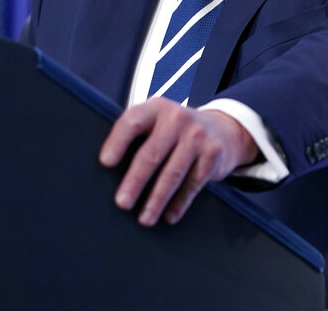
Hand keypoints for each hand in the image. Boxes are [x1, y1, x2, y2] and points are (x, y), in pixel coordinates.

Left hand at [98, 98, 258, 225]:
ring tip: (144, 218)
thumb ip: (137, 136)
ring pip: (173, 173)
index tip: (105, 163)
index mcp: (155, 108)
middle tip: (122, 202)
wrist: (222, 128)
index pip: (132, 122)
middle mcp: (176, 119)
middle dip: (135, 181)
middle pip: (152, 153)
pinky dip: (180, 203)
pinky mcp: (213, 153)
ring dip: (157, 199)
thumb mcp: (157, 122)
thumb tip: (106, 171)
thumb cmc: (176, 130)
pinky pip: (193, 183)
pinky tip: (169, 215)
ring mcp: (197, 135)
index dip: (117, 142)